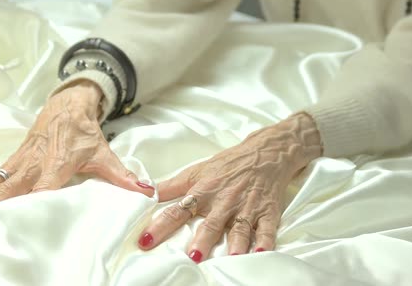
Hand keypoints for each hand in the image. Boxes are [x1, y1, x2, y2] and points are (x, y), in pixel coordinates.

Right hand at [0, 80, 153, 206]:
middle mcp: (37, 162)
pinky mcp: (15, 158)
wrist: (69, 104)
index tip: (28, 215)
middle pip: (16, 185)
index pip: (46, 185)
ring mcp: (23, 159)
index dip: (37, 198)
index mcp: (59, 162)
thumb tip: (146, 192)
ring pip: (1, 179)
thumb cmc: (85, 132)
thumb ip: (123, 176)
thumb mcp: (104, 154)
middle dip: (1, 202)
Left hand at [137, 112, 321, 261]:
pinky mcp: (267, 212)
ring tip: (231, 258)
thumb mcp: (197, 171)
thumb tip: (144, 192)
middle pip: (212, 223)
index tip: (146, 240)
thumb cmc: (228, 165)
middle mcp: (224, 201)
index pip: (179, 210)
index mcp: (204, 192)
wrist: (266, 153)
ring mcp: (247, 208)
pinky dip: (266, 242)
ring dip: (236, 244)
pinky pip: (267, 229)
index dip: (162, 225)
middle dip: (203, 239)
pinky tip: (262, 253)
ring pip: (240, 229)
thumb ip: (171, 187)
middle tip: (193, 257)